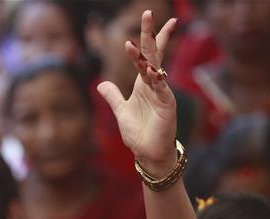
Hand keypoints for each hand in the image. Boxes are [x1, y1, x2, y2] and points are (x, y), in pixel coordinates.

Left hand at [97, 10, 178, 175]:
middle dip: (151, 34)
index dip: (146, 37)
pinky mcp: (167, 105)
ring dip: (145, 56)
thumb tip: (102, 84)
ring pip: (154, 68)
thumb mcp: (121, 112)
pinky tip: (150, 71)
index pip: (146, 55)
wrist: (149, 154)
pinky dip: (155, 80)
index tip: (147, 17)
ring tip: (133, 43)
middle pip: (153, 53)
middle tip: (148, 13)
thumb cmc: (139, 133)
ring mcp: (162, 93)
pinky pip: (161, 89)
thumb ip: (113, 97)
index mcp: (143, 83)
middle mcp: (154, 84)